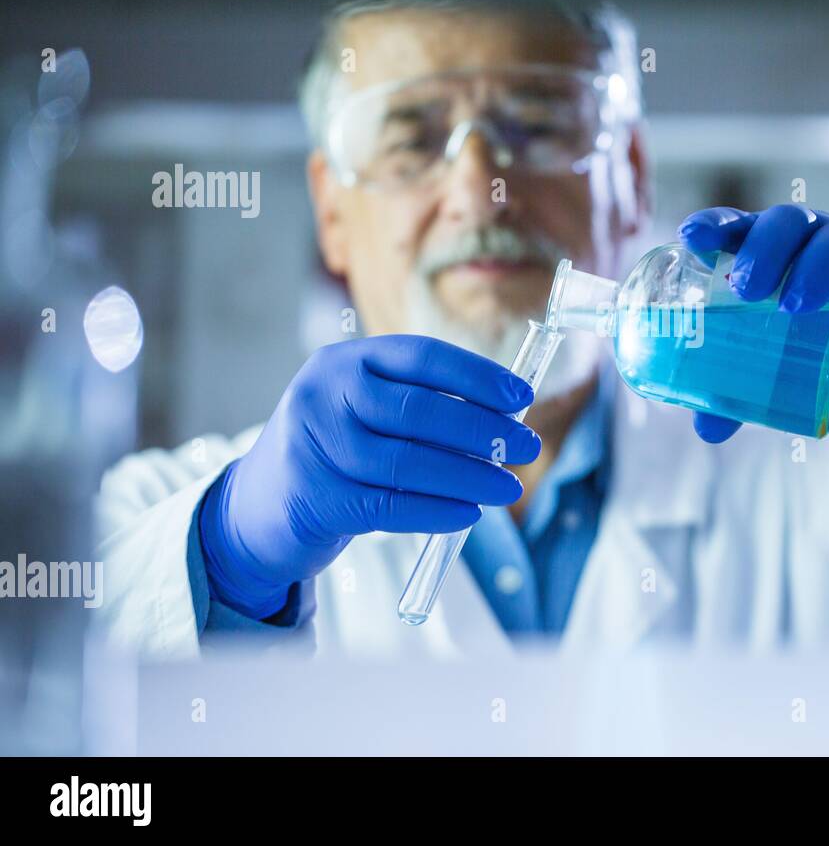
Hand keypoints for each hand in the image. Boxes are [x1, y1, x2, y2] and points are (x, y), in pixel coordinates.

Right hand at [199, 335, 541, 618]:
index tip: (522, 396)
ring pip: (408, 463)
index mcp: (345, 361)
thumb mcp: (363, 408)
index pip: (421, 357)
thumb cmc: (335, 450)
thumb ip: (420, 403)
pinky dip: (437, 510)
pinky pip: (391, 505)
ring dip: (469, 476)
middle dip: (483, 430)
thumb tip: (505, 416)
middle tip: (527, 446)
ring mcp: (315, 447)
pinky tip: (470, 513)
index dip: (477, 376)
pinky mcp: (316, 498)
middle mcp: (324, 395)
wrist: (260, 504)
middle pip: (420, 411)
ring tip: (509, 487)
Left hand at [677, 204, 828, 442]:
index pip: (736, 225)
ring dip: (814, 269)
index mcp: (768, 251)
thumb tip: (706, 430)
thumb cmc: (812, 344)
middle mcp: (810, 240)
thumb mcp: (771, 367)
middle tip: (746, 289)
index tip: (691, 238)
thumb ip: (736, 392)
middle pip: (787, 222)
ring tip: (794, 308)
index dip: (713, 226)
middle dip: (763, 250)